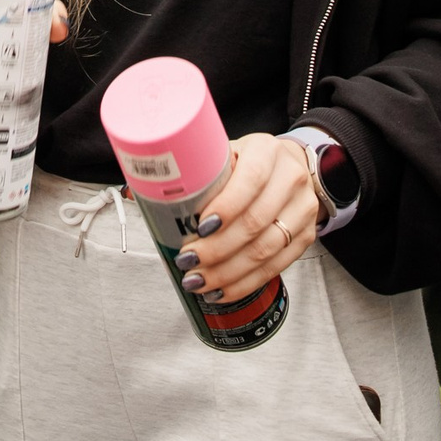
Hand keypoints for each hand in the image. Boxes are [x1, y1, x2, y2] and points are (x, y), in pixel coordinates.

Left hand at [176, 133, 319, 304]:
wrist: (292, 166)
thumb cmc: (248, 161)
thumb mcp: (227, 152)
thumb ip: (196, 169)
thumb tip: (135, 190)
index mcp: (266, 151)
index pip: (250, 180)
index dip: (225, 207)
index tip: (199, 226)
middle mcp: (290, 179)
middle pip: (256, 221)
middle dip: (218, 249)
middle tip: (189, 261)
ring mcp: (302, 209)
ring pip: (266, 249)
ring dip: (228, 271)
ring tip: (199, 281)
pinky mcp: (305, 236)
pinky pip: (277, 266)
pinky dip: (246, 282)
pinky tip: (223, 289)